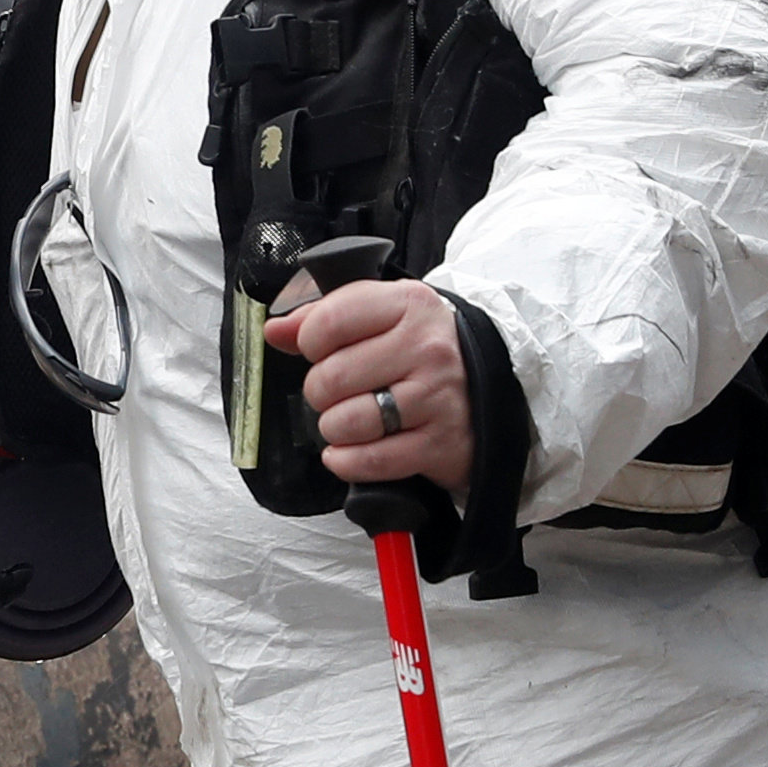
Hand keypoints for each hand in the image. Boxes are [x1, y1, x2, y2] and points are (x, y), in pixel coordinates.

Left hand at [264, 276, 472, 494]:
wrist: (492, 384)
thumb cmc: (423, 349)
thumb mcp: (383, 314)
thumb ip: (324, 315)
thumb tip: (275, 330)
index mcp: (409, 305)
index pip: (328, 322)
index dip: (309, 342)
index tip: (321, 351)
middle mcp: (427, 348)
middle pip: (331, 377)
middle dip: (320, 392)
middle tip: (337, 393)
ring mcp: (436, 397)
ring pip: (346, 422)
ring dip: (334, 429)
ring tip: (350, 420)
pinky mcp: (440, 444)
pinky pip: (369, 461)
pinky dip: (347, 461)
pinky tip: (351, 450)